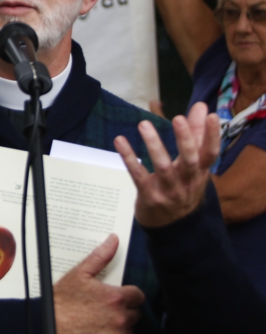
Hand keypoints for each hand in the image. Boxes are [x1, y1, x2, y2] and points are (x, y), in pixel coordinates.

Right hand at [54, 234, 144, 333]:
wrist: (46, 328)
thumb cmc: (60, 302)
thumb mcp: (79, 273)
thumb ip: (100, 256)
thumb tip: (114, 240)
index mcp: (115, 298)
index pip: (137, 296)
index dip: (128, 296)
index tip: (118, 299)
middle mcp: (120, 318)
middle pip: (134, 315)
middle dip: (123, 313)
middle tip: (104, 312)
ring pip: (129, 333)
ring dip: (119, 330)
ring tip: (100, 326)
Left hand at [115, 102, 219, 227]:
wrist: (172, 227)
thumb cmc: (183, 187)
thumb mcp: (194, 166)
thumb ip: (196, 135)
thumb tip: (202, 107)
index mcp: (200, 173)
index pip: (210, 154)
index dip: (213, 136)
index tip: (211, 116)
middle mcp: (187, 182)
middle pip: (191, 160)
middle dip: (186, 140)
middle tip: (178, 118)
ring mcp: (168, 191)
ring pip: (163, 167)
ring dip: (154, 145)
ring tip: (144, 124)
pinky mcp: (149, 196)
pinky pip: (138, 175)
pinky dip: (129, 157)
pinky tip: (120, 141)